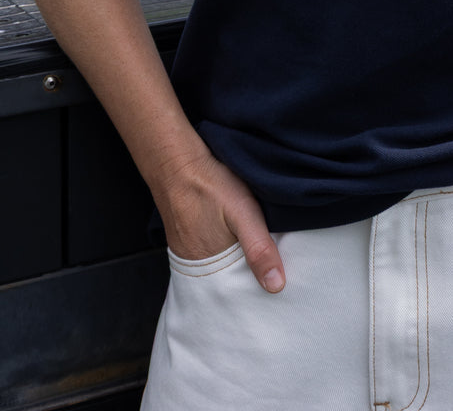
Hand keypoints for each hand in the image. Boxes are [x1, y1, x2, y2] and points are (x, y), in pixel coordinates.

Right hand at [155, 144, 285, 292]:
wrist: (175, 160)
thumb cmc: (211, 184)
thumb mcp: (244, 214)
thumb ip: (259, 249)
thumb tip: (276, 287)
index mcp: (207, 269)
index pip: (235, 292)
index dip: (255, 288)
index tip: (274, 285)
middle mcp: (193, 265)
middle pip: (226, 280)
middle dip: (245, 278)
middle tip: (268, 268)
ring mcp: (185, 250)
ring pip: (217, 264)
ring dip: (234, 261)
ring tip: (252, 251)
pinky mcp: (183, 234)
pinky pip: (206, 251)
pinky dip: (220, 249)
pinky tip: (230, 236)